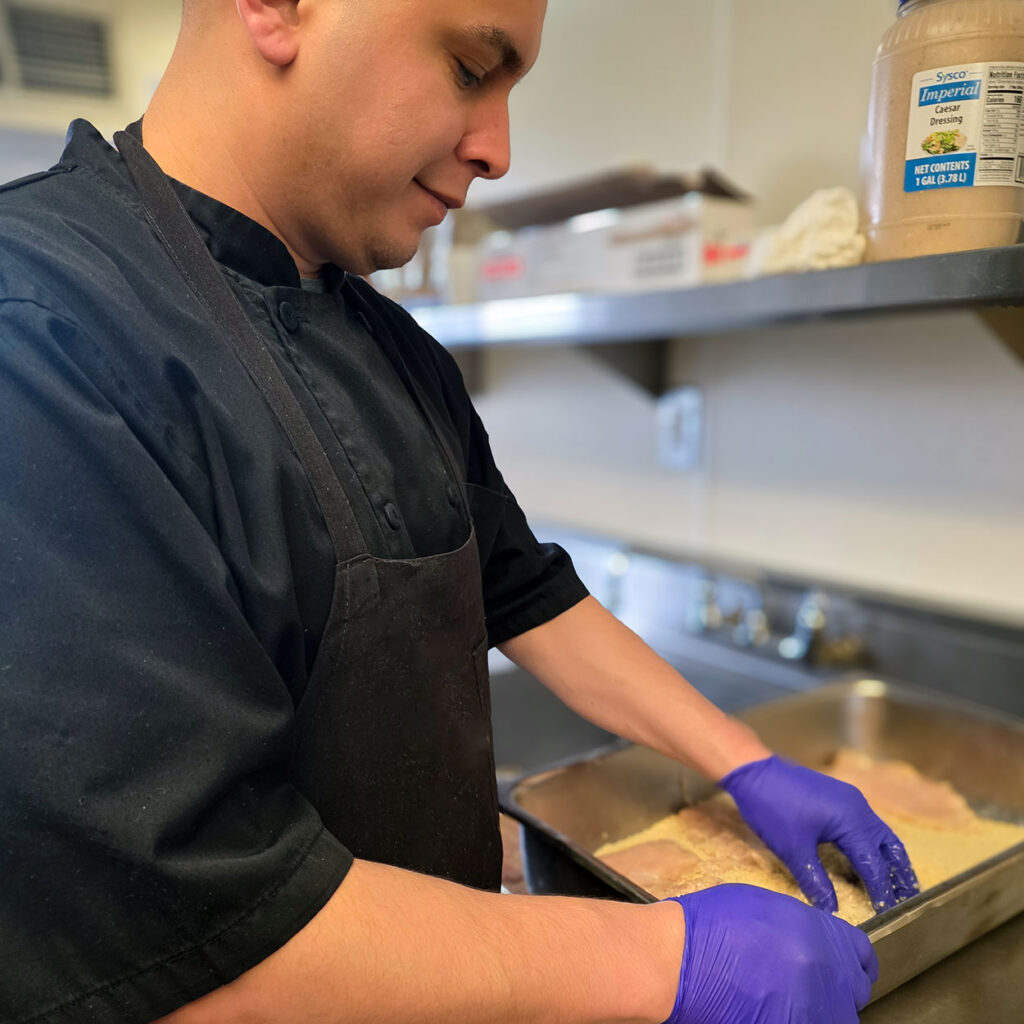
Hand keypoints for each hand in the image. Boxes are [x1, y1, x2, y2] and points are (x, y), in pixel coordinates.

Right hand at [661, 884, 876, 1023]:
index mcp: (825, 938)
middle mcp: (829, 978)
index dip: (849, 960)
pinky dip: (796, 1018)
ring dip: (818, 1009)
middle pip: (854, 992)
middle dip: (835, 988)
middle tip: (805, 984)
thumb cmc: (712, 925)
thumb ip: (804, 930)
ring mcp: (814, 1012)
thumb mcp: (769, 908)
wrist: (679, 959)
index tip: (838, 965)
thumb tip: (815, 946)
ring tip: (784, 1000)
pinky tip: (768, 1009)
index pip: (863, 956)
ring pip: (836, 1017)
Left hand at [720, 755, 918, 912]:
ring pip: (880, 833)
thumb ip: (816, 881)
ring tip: (896, 884)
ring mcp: (850, 799)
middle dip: (899, 874)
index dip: (882, 892)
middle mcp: (858, 807)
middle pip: (889, 846)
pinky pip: (867, 824)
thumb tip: (832, 911)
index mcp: (851, 820)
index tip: (889, 916)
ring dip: (889, 858)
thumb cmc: (772, 808)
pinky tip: (868, 859)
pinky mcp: (839, 796)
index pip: (874, 864)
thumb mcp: (793, 850)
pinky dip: (874, 845)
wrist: (753, 770)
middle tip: (908, 901)